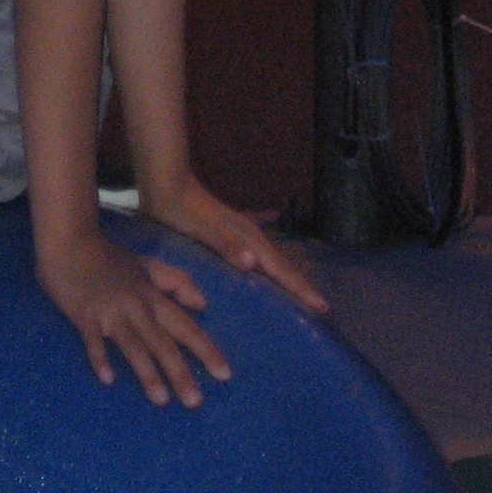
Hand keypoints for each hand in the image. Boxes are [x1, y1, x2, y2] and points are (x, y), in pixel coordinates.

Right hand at [35, 229, 229, 407]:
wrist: (70, 241)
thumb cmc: (108, 257)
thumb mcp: (147, 264)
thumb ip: (176, 281)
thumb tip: (203, 303)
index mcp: (152, 295)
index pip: (185, 326)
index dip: (205, 349)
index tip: (224, 374)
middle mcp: (137, 306)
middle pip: (163, 342)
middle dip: (180, 372)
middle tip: (195, 402)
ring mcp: (110, 312)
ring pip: (133, 346)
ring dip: (148, 373)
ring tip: (161, 400)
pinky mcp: (84, 316)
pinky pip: (93, 341)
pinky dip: (100, 358)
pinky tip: (108, 379)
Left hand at [139, 174, 330, 317]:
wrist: (169, 184)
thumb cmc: (182, 211)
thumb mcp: (201, 230)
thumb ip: (226, 245)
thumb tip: (254, 263)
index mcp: (248, 238)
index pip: (280, 268)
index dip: (300, 287)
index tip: (322, 306)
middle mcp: (252, 236)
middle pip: (283, 266)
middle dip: (302, 286)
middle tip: (322, 308)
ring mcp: (244, 234)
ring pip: (274, 262)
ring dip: (290, 279)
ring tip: (303, 298)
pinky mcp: (234, 236)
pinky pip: (262, 258)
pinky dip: (273, 270)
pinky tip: (270, 276)